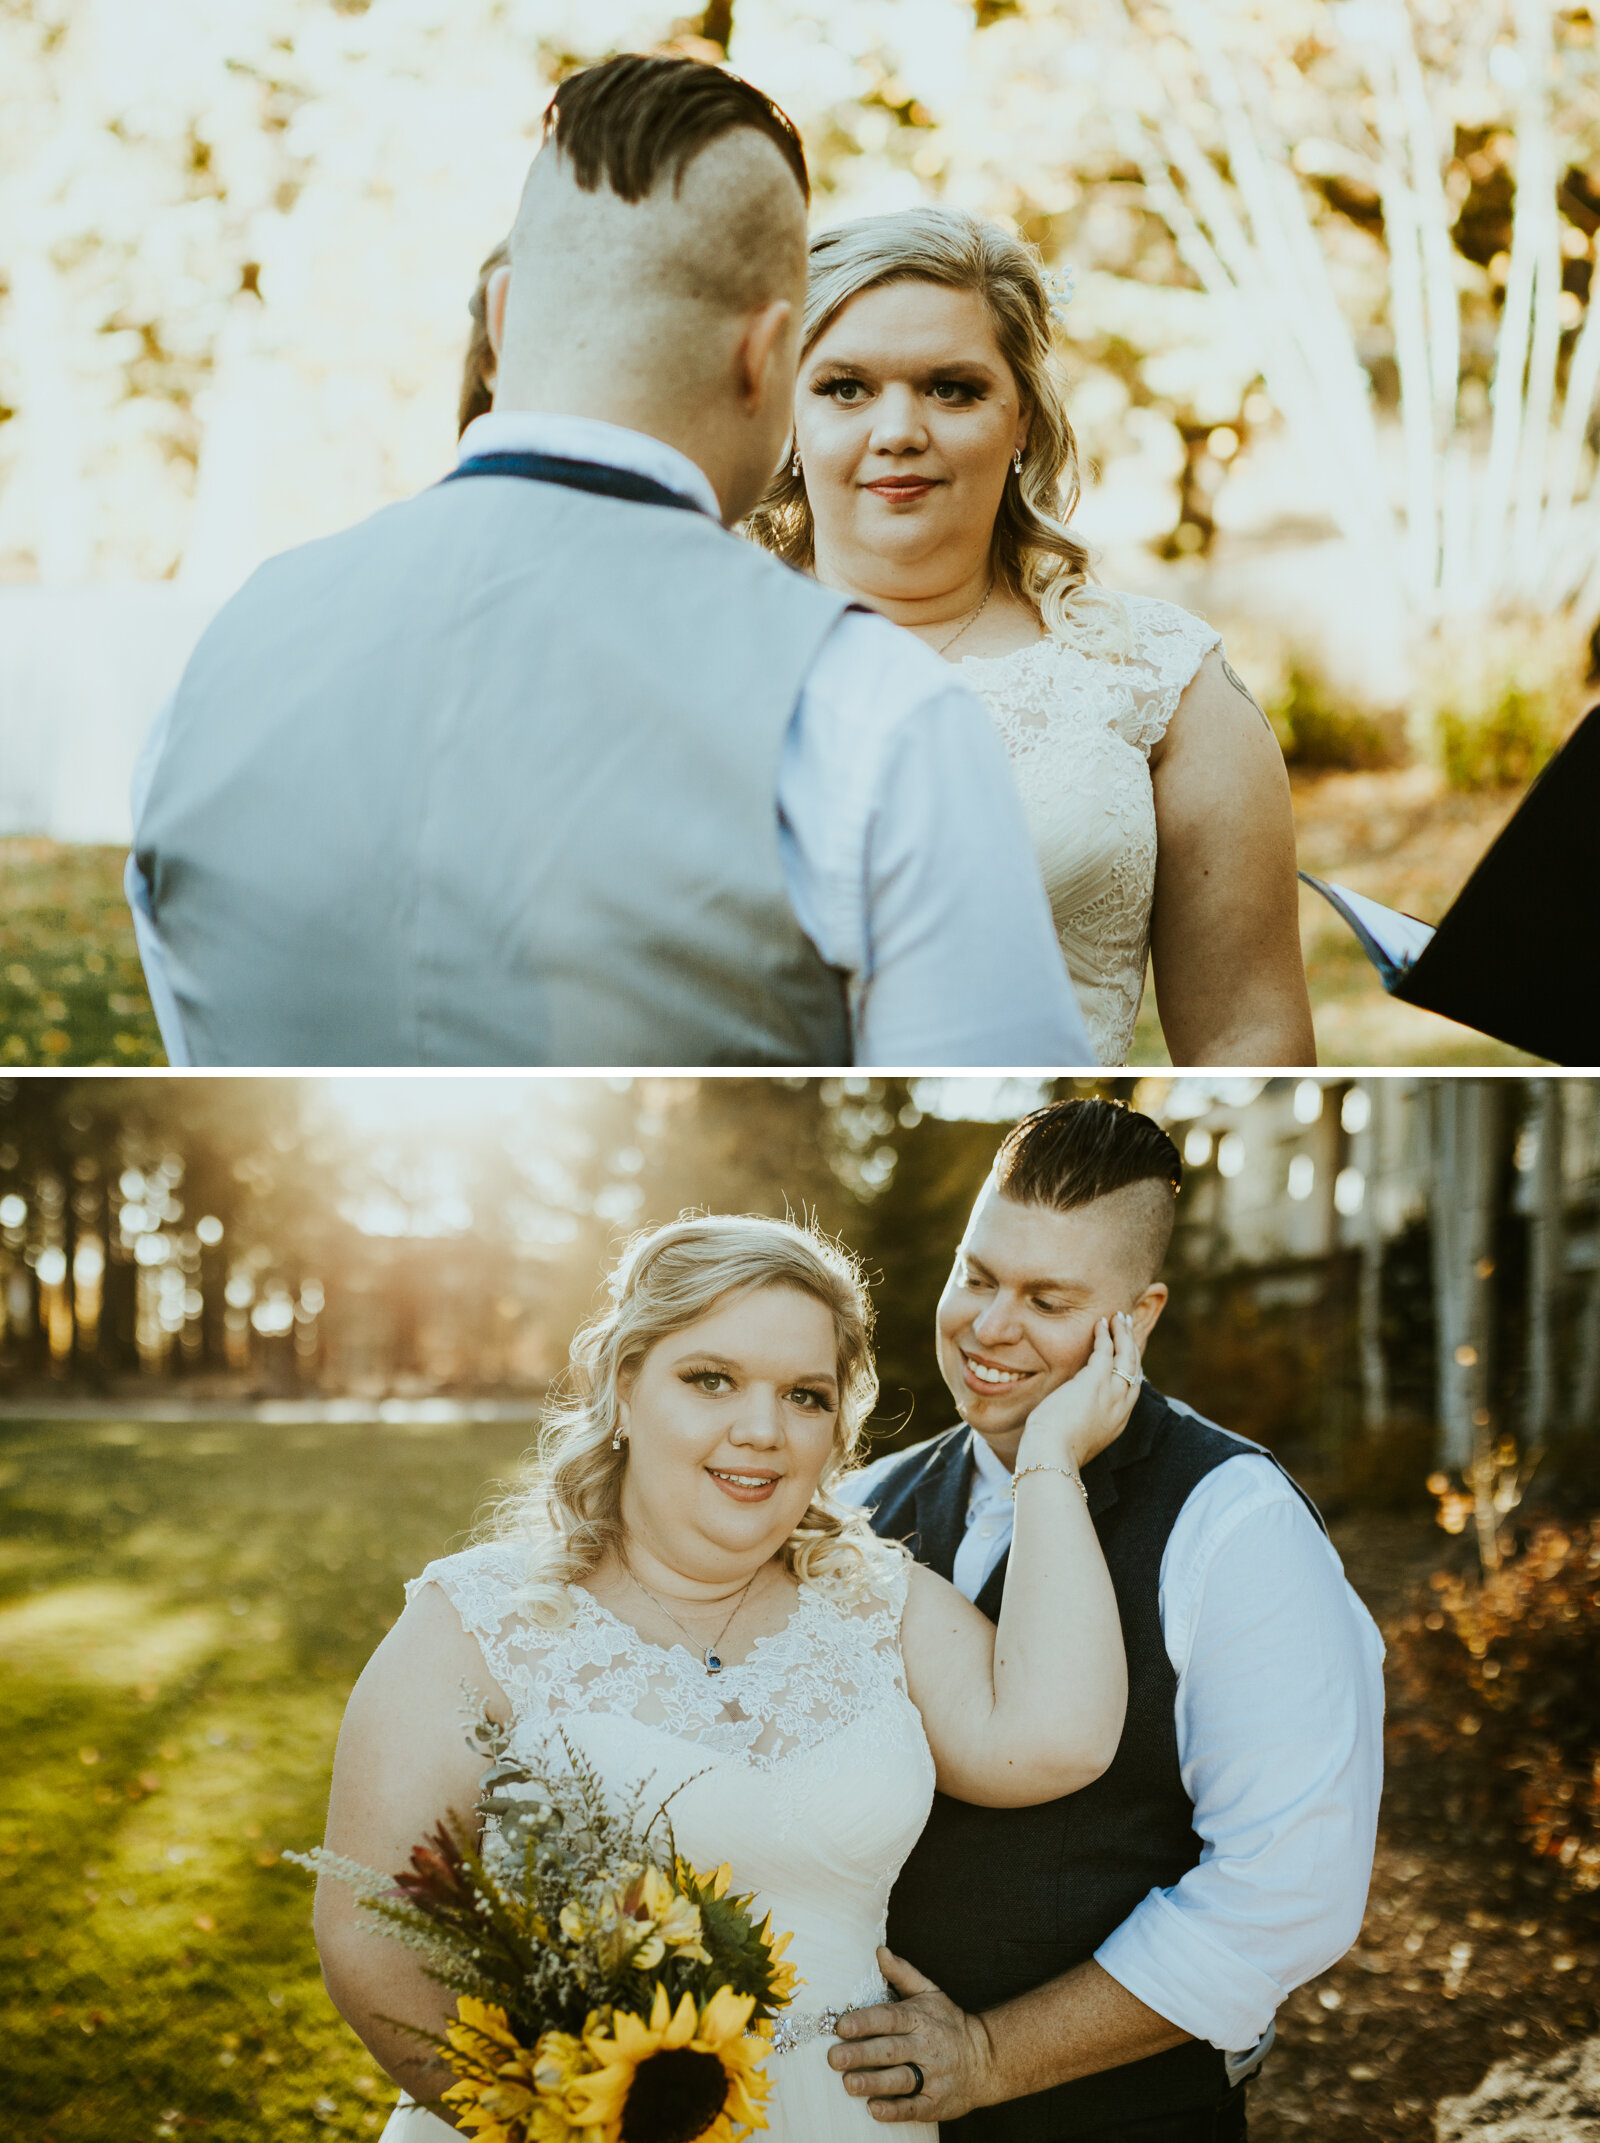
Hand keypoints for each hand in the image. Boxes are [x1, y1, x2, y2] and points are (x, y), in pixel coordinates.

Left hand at [828, 1947, 995, 2122]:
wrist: (986, 2059)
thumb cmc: (948, 2023)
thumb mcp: (930, 1992)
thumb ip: (902, 1973)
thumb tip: (879, 1951)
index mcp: (920, 2018)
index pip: (889, 2018)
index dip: (865, 2022)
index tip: (841, 2026)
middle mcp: (926, 2046)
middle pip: (890, 2050)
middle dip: (861, 2054)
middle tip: (833, 2058)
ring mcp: (933, 2076)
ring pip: (900, 2079)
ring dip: (874, 2083)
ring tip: (849, 2084)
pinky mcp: (936, 2103)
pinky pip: (914, 2108)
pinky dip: (895, 2110)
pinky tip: (874, 2109)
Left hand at [1016, 1313, 1141, 1472]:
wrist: (1052, 1454)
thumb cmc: (1054, 1450)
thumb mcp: (1077, 1438)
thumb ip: (1081, 1423)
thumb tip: (1068, 1418)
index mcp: (1117, 1422)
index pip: (1132, 1389)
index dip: (1131, 1368)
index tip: (1126, 1354)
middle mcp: (1121, 1407)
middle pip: (1135, 1369)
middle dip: (1132, 1346)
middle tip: (1126, 1328)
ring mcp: (1112, 1393)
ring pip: (1126, 1355)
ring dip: (1123, 1334)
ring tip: (1118, 1318)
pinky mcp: (1096, 1381)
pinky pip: (1106, 1350)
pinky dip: (1105, 1334)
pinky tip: (1100, 1322)